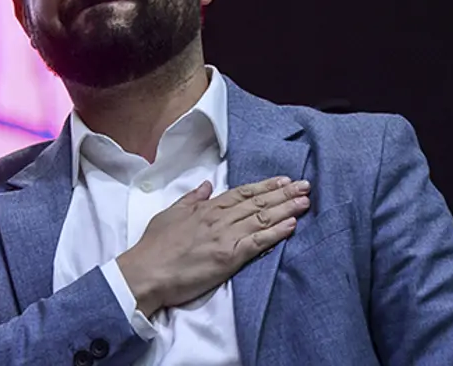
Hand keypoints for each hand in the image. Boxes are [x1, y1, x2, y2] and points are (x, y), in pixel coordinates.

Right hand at [116, 176, 308, 316]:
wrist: (146, 272)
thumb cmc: (154, 246)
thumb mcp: (170, 213)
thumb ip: (191, 199)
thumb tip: (205, 185)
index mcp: (205, 208)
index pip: (241, 193)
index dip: (265, 186)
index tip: (283, 180)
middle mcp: (218, 219)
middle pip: (257, 203)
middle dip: (283, 193)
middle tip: (306, 186)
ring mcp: (225, 237)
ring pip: (262, 218)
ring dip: (286, 208)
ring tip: (305, 201)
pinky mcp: (228, 257)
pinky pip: (258, 242)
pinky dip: (276, 232)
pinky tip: (292, 225)